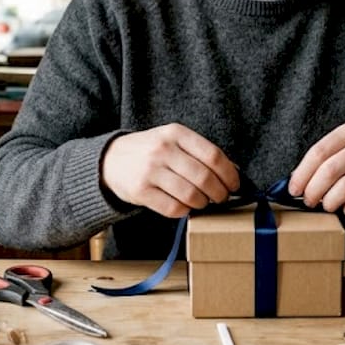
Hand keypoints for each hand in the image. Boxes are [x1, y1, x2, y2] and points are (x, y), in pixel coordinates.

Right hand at [101, 123, 239, 217]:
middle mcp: (163, 149)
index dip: (229, 174)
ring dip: (203, 203)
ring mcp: (150, 170)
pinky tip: (184, 206)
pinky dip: (185, 211)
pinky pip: (173, 208)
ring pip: (191, 195)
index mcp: (175, 133)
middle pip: (204, 177)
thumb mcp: (173, 141)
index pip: (213, 155)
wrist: (110, 160)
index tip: (234, 185)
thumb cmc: (150, 151)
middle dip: (219, 193)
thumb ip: (200, 152)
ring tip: (202, 202)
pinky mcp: (140, 191)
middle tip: (221, 198)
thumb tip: (233, 171)